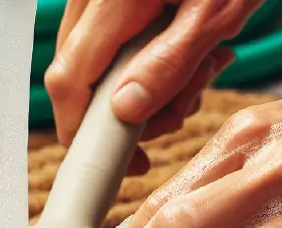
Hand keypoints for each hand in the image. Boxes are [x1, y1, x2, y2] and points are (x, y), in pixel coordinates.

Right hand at [45, 0, 262, 174]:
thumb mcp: (212, 14)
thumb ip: (168, 64)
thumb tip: (126, 111)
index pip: (70, 78)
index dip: (80, 128)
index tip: (115, 158)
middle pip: (78, 74)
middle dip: (126, 109)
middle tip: (179, 109)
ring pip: (97, 63)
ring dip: (144, 86)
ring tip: (201, 72)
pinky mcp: (112, 2)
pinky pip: (113, 43)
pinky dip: (147, 61)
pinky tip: (191, 56)